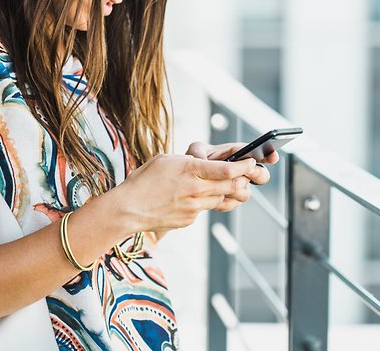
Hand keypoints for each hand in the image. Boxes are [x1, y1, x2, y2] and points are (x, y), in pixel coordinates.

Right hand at [114, 154, 258, 232]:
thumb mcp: (165, 160)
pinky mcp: (190, 219)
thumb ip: (188, 162)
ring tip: (218, 184)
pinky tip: (191, 197)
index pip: (228, 170)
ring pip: (221, 198)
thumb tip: (202, 163)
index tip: (250, 162)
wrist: (128, 209)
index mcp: (190, 170)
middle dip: (242, 180)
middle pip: (231, 186)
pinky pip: (204, 209)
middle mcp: (196, 190)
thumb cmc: (143, 180)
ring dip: (224, 191)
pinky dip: (204, 201)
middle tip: (245, 174)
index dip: (244, 166)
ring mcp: (194, 207)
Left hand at [185, 141, 278, 210]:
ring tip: (223, 186)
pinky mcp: (229, 199)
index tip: (273, 157)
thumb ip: (200, 151)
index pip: (256, 153)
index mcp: (236, 154)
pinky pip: (233, 203)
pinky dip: (225, 201)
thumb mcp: (196, 150)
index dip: (267, 154)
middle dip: (257, 174)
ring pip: (246, 192)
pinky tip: (215, 196)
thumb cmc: (195, 160)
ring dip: (237, 190)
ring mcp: (237, 186)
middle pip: (260, 174)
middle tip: (249, 171)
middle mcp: (241, 171)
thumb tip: (203, 159)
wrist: (188, 181)